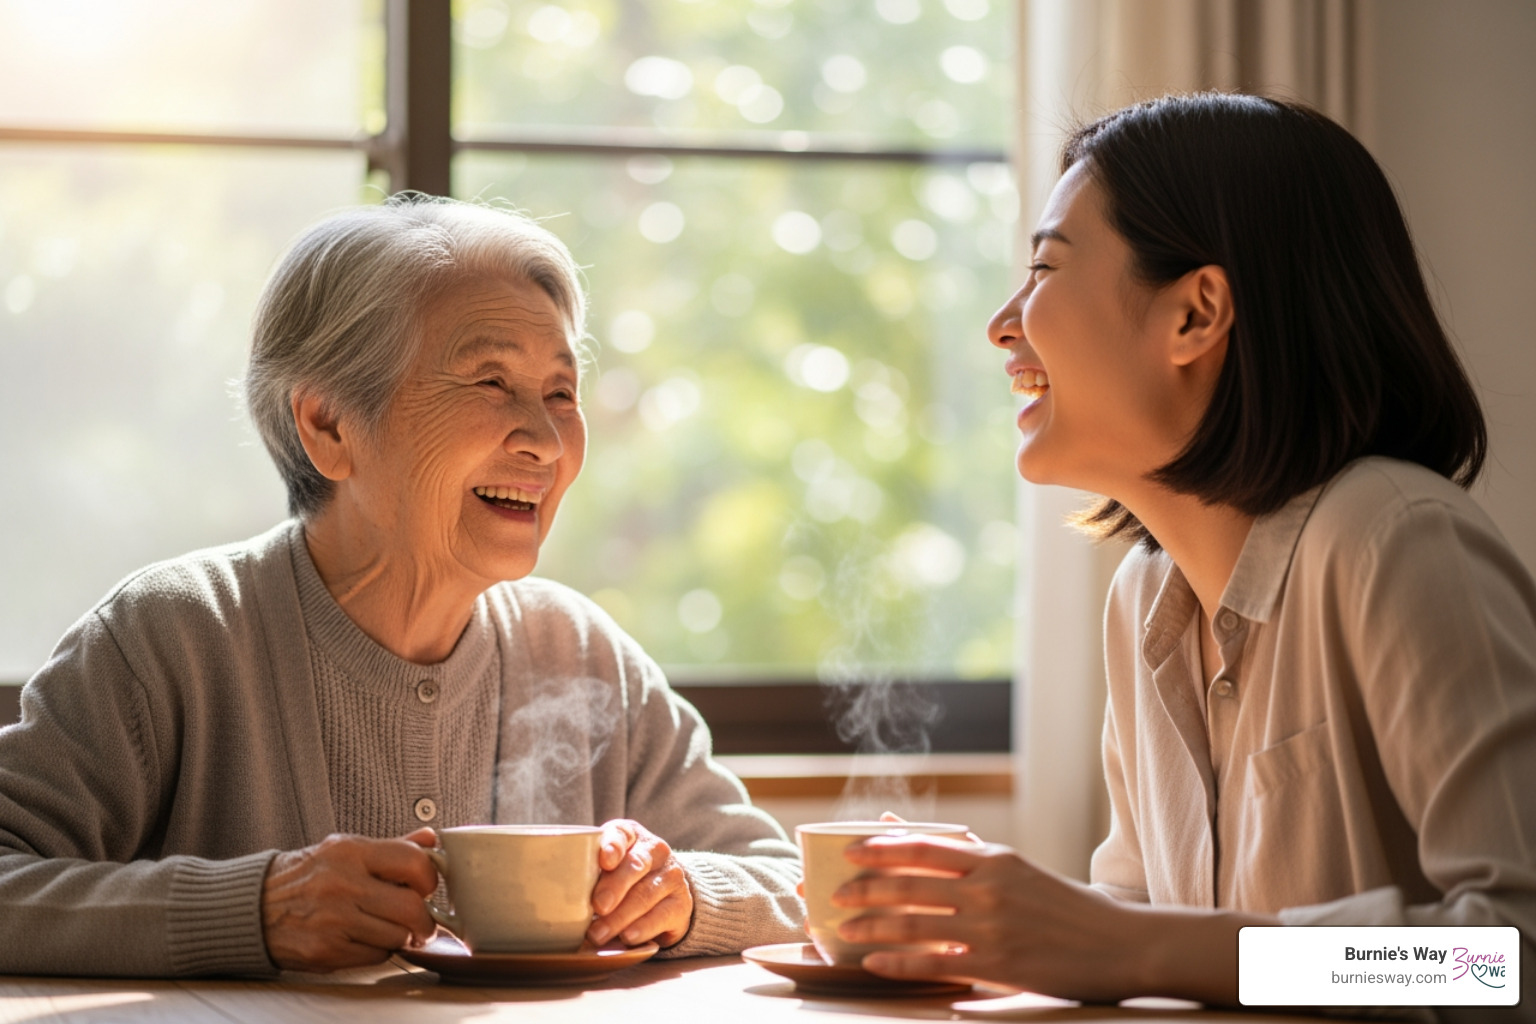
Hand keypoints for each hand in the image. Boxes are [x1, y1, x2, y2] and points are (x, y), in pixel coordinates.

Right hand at [261, 828, 438, 971]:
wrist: (254, 907)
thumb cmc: (306, 876)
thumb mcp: (345, 849)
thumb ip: (391, 847)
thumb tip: (431, 840)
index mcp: (350, 852)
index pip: (414, 863)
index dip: (429, 879)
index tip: (426, 887)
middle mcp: (342, 885)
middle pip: (412, 909)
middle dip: (423, 919)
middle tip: (420, 921)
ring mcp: (334, 921)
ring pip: (397, 936)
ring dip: (399, 936)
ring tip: (384, 926)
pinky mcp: (326, 951)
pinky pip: (376, 956)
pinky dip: (377, 951)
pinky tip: (362, 938)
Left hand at [586, 819, 692, 948]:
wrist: (663, 896)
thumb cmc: (621, 879)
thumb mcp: (605, 868)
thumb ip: (588, 872)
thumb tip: (561, 893)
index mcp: (632, 835)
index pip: (622, 834)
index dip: (612, 846)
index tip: (604, 861)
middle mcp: (655, 851)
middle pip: (636, 865)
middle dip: (615, 886)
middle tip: (598, 906)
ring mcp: (672, 876)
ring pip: (646, 894)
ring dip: (620, 916)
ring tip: (599, 934)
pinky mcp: (681, 903)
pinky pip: (662, 915)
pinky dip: (642, 928)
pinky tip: (628, 937)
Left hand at [830, 835, 1143, 1001]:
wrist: (1124, 943)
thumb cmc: (1066, 906)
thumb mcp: (1018, 869)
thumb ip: (967, 853)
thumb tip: (913, 833)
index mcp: (994, 858)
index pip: (924, 846)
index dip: (879, 848)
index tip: (845, 851)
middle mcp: (990, 887)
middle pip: (910, 883)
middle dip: (863, 889)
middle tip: (831, 894)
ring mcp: (993, 926)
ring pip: (915, 923)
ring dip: (872, 927)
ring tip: (843, 931)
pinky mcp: (1000, 963)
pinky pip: (936, 962)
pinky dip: (900, 963)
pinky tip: (875, 965)